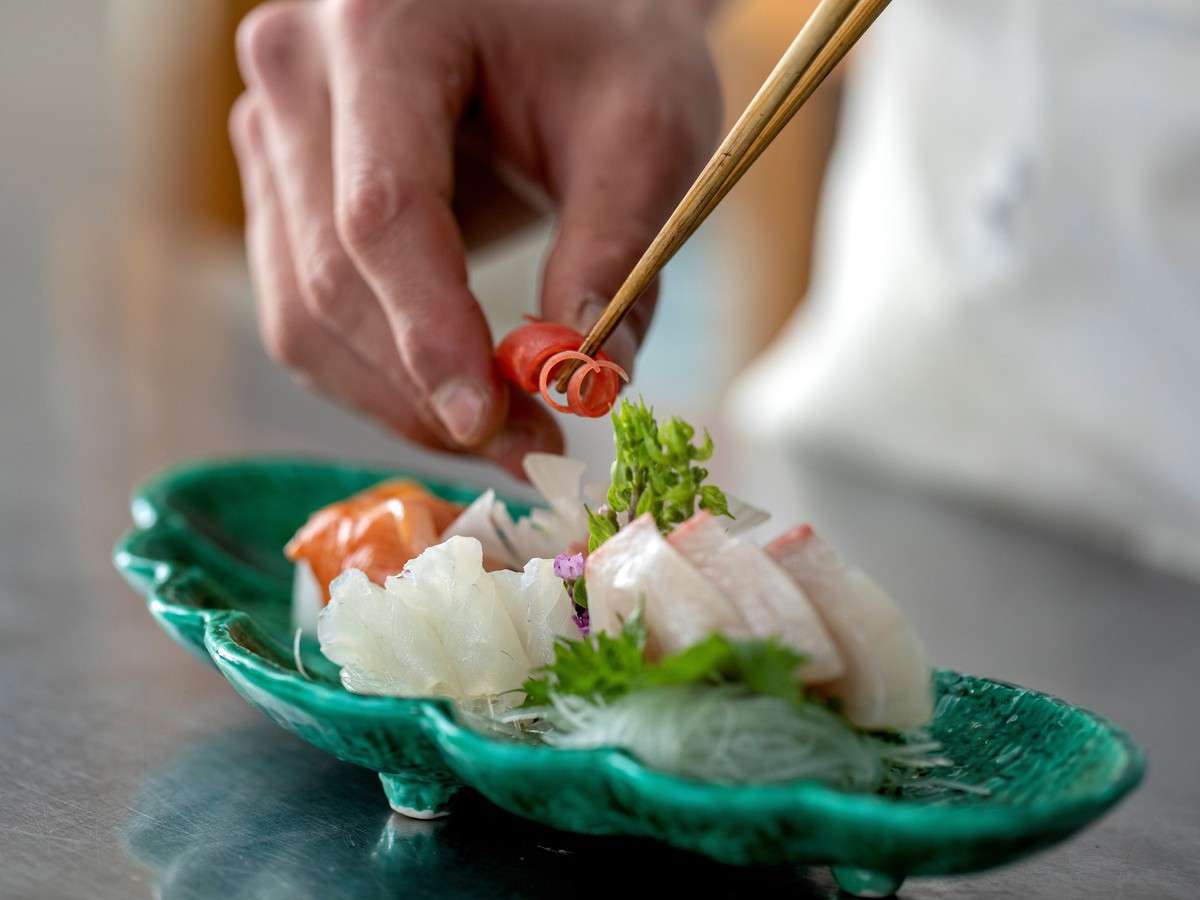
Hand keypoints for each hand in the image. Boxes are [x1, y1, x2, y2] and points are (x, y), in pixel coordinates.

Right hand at [230, 0, 721, 475]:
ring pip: (303, 311)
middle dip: (427, 388)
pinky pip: (303, 309)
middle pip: (332, 276)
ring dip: (399, 398)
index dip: (429, 333)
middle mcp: (296, 72)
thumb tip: (579, 384)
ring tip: (505, 434)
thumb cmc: (610, 41)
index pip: (382, 212)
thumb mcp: (647, 128)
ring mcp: (272, 130)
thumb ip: (615, 251)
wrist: (557, 6)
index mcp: (382, 27)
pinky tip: (453, 397)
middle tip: (529, 449)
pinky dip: (377, 374)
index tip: (489, 423)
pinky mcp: (281, 186)